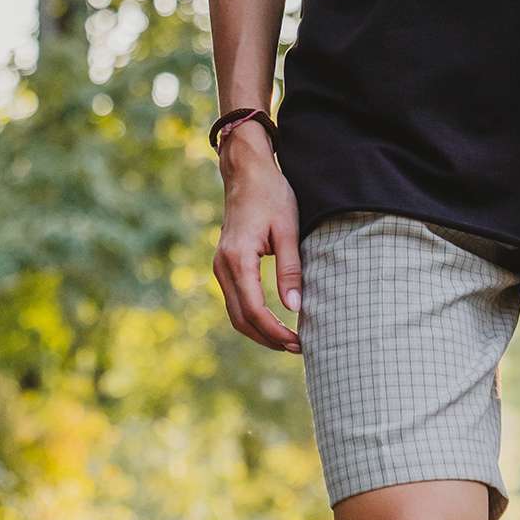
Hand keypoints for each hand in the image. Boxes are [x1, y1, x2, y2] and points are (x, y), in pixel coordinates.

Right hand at [211, 125, 302, 353]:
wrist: (246, 172)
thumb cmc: (271, 195)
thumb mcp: (288, 230)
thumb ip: (290, 270)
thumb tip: (295, 308)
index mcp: (237, 259)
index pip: (255, 310)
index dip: (276, 332)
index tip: (299, 342)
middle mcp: (222, 266)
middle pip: (241, 319)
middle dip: (268, 339)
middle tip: (298, 348)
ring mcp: (220, 266)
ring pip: (236, 313)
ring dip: (259, 331)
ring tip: (288, 341)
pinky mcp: (224, 264)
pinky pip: (235, 300)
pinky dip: (252, 317)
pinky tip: (273, 322)